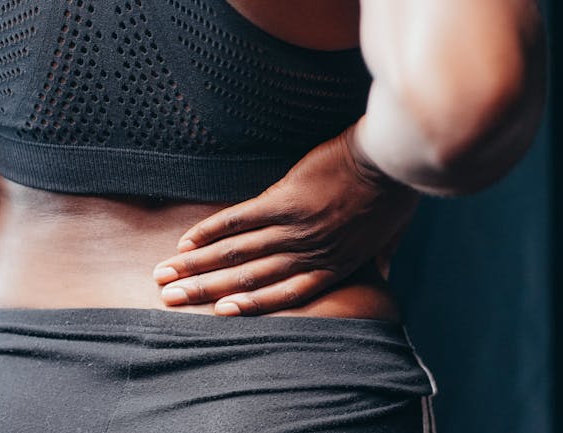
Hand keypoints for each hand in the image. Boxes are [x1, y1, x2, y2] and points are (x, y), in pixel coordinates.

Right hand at [153, 120, 418, 315]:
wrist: (392, 160)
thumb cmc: (395, 195)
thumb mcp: (392, 235)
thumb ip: (380, 258)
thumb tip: (384, 274)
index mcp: (333, 265)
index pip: (284, 294)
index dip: (248, 305)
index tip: (218, 312)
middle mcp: (308, 254)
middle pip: (249, 278)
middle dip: (206, 290)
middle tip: (170, 299)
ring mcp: (294, 229)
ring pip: (237, 253)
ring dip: (198, 265)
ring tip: (167, 274)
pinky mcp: (284, 200)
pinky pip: (240, 220)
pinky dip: (212, 231)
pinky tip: (188, 240)